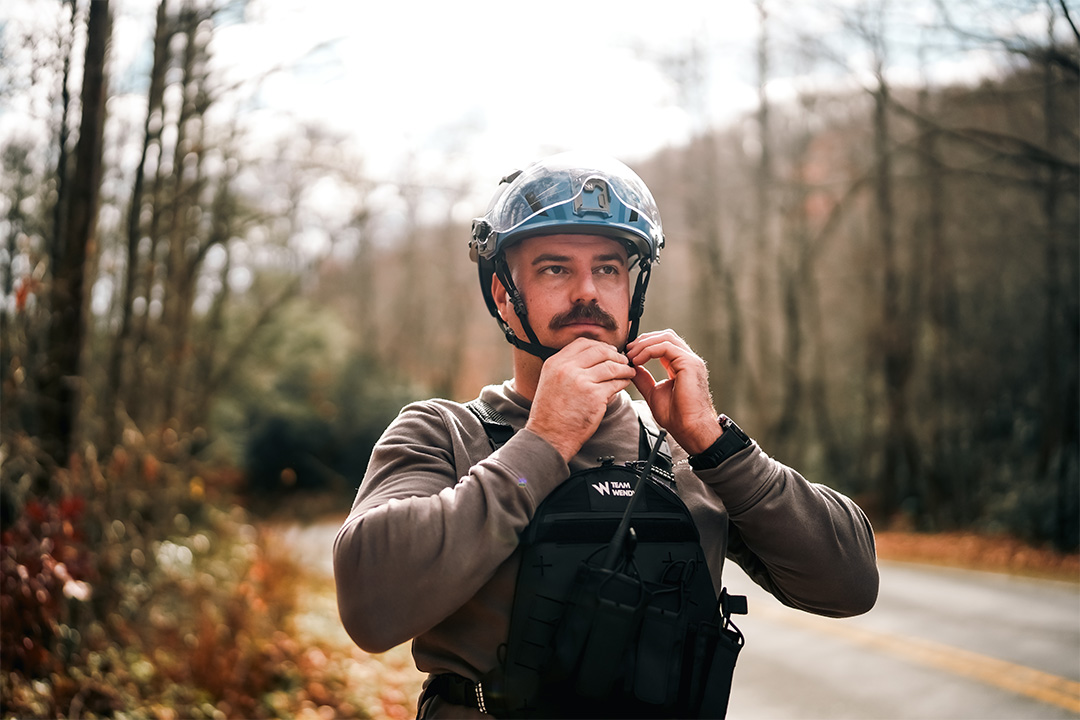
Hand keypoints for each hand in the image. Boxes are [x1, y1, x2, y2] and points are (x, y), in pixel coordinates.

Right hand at [526, 338, 636, 462]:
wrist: (548, 437)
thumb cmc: (549, 414)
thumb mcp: (549, 382)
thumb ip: (566, 368)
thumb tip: (590, 360)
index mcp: (555, 363)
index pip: (582, 343)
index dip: (599, 345)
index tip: (607, 350)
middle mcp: (567, 369)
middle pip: (599, 351)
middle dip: (615, 354)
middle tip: (623, 360)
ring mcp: (582, 382)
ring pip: (611, 366)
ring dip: (624, 368)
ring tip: (628, 371)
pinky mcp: (595, 396)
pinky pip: (616, 383)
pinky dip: (624, 381)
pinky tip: (625, 382)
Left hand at [626, 329, 721, 454]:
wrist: (689, 428)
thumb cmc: (676, 416)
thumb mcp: (653, 393)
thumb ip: (644, 379)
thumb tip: (632, 368)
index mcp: (681, 365)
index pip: (663, 344)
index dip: (645, 344)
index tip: (629, 353)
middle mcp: (688, 360)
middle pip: (665, 336)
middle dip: (644, 340)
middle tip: (628, 350)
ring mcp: (691, 360)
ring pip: (665, 337)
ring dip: (644, 344)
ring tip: (631, 355)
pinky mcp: (689, 363)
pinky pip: (666, 347)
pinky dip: (648, 350)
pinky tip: (638, 360)